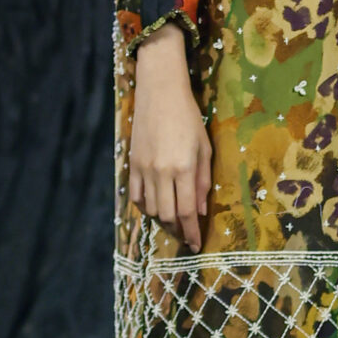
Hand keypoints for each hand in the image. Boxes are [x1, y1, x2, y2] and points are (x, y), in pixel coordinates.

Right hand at [129, 22, 210, 250]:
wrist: (160, 92)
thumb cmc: (188, 117)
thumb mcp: (204, 147)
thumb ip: (203, 181)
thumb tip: (201, 209)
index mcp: (184, 169)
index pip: (188, 212)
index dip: (192, 232)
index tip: (196, 245)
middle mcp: (162, 173)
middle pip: (168, 215)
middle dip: (179, 230)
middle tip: (186, 234)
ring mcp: (144, 170)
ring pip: (151, 209)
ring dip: (163, 220)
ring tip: (173, 221)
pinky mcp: (132, 164)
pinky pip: (136, 196)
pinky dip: (146, 207)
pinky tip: (155, 207)